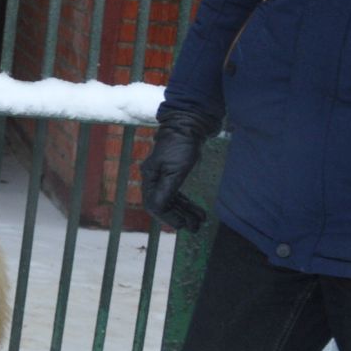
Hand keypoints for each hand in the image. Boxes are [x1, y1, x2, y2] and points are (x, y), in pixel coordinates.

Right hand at [139, 105, 218, 231]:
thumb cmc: (181, 146)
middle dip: (180, 217)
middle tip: (196, 227)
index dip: (168, 218)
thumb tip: (156, 211)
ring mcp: (164, 176)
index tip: (183, 226)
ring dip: (185, 212)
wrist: (190, 123)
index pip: (154, 205)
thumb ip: (165, 191)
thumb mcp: (175, 171)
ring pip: (172, 201)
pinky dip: (187, 203)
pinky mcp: (174, 173)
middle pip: (163, 205)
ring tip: (200, 220)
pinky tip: (197, 210)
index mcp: (150, 178)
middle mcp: (154, 179)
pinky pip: (177, 194)